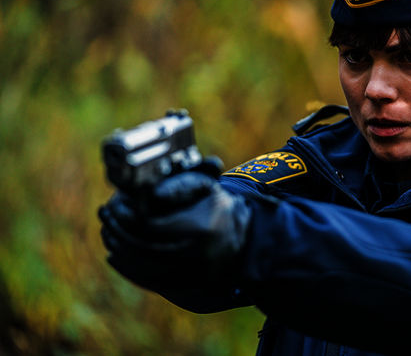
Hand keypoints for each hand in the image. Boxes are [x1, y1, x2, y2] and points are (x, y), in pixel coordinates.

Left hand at [98, 170, 251, 293]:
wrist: (245, 241)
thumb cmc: (221, 209)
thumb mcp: (207, 188)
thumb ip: (180, 184)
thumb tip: (146, 189)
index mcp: (199, 228)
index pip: (149, 226)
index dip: (126, 216)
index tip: (114, 202)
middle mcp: (193, 255)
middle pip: (140, 247)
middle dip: (117, 229)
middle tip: (105, 213)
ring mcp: (188, 275)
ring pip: (140, 265)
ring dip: (118, 247)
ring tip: (107, 230)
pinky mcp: (183, 286)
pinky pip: (148, 280)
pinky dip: (127, 267)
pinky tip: (113, 253)